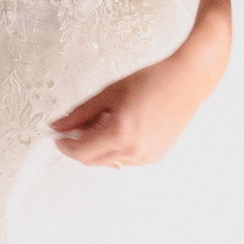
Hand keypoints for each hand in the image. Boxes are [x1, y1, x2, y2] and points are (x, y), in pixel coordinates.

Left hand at [49, 50, 207, 167]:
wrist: (185, 82)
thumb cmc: (153, 81)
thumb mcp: (109, 93)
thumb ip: (81, 112)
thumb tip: (59, 124)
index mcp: (119, 133)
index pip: (80, 152)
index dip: (64, 145)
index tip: (58, 136)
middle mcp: (133, 151)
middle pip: (92, 161)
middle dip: (79, 146)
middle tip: (75, 126)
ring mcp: (146, 157)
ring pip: (108, 162)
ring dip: (98, 147)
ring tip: (105, 120)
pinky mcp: (155, 157)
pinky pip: (125, 160)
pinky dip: (116, 148)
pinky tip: (121, 127)